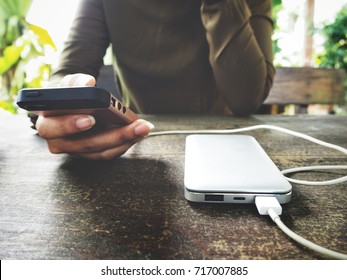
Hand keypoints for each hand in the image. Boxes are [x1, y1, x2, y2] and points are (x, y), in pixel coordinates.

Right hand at [36, 73, 153, 159]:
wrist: (75, 106)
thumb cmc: (70, 95)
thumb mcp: (70, 83)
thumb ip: (76, 82)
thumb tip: (88, 84)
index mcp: (47, 123)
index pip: (52, 128)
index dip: (70, 125)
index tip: (90, 118)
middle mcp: (59, 142)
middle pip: (84, 144)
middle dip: (111, 136)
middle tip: (132, 127)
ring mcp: (77, 151)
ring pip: (102, 151)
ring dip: (126, 140)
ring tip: (144, 127)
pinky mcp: (92, 154)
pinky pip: (110, 153)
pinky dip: (127, 143)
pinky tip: (140, 131)